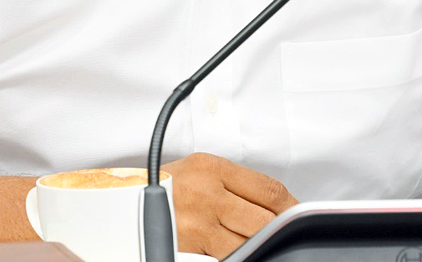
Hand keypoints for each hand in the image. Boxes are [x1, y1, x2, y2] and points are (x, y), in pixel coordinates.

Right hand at [165, 152, 296, 258]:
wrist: (123, 203)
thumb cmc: (165, 185)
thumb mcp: (200, 169)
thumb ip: (235, 182)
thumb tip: (273, 200)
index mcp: (213, 168)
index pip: (269, 189)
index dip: (291, 205)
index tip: (298, 212)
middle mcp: (207, 194)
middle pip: (264, 219)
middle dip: (279, 228)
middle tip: (285, 232)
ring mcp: (198, 224)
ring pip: (248, 242)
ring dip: (259, 244)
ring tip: (262, 242)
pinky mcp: (189, 249)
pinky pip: (226, 256)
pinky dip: (237, 255)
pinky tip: (242, 251)